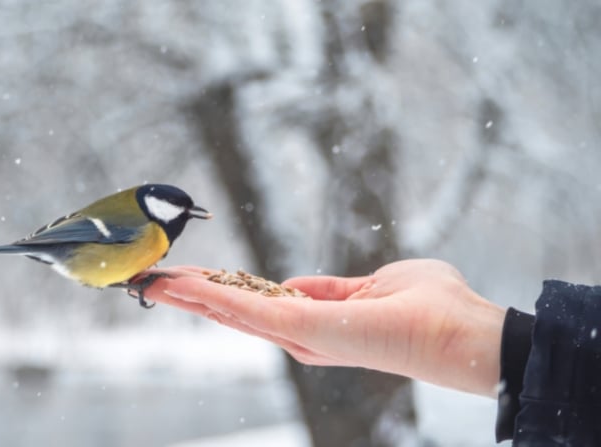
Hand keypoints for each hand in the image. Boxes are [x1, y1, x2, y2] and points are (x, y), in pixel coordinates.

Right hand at [143, 259, 505, 396]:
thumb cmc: (434, 308)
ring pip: (234, 313)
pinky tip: (185, 285)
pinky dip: (216, 296)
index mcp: (317, 325)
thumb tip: (293, 285)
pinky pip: (251, 310)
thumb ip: (331, 287)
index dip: (221, 292)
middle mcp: (304, 337)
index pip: (257, 307)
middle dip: (192, 297)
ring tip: (154, 281)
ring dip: (192, 296)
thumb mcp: (375, 285)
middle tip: (152, 280)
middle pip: (235, 314)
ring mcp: (305, 336)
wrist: (468, 335)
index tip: (189, 278)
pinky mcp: (309, 330)